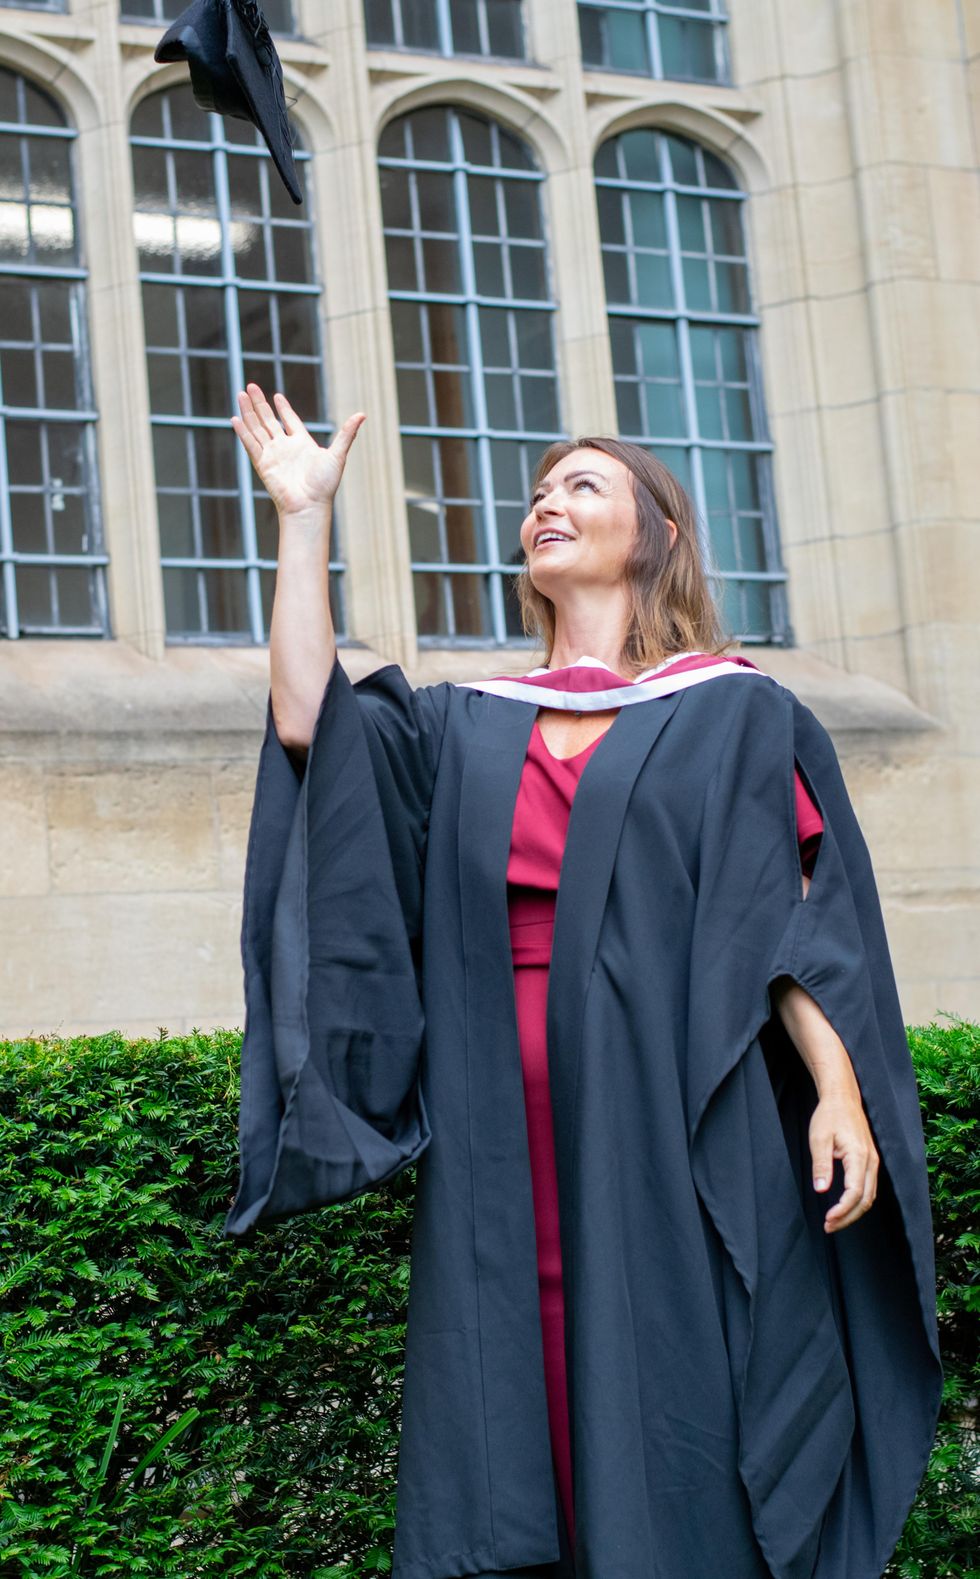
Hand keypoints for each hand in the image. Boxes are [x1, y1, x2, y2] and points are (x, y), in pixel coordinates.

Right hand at [231, 382, 365, 517]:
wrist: (309, 506)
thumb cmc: (325, 485)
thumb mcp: (337, 455)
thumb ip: (347, 433)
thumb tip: (362, 414)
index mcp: (302, 443)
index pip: (290, 421)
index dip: (283, 409)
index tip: (277, 396)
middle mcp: (285, 447)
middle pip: (269, 420)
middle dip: (259, 403)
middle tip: (251, 386)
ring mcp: (273, 455)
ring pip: (257, 428)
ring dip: (249, 411)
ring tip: (241, 393)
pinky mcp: (263, 464)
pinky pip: (251, 444)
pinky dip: (243, 432)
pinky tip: (236, 418)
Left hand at [809, 1088, 878, 1232]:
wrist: (842, 1098)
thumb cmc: (830, 1115)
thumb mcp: (819, 1139)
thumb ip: (821, 1165)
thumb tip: (821, 1190)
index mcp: (859, 1156)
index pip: (855, 1192)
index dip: (842, 1210)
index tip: (828, 1220)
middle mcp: (871, 1162)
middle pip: (865, 1200)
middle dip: (848, 1217)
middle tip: (829, 1226)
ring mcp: (873, 1162)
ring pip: (869, 1196)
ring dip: (853, 1212)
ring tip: (834, 1221)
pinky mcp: (870, 1161)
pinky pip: (868, 1188)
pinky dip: (858, 1202)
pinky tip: (844, 1207)